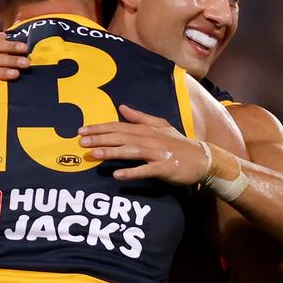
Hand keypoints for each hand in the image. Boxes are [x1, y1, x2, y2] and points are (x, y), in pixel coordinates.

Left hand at [78, 105, 207, 184]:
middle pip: (120, 137)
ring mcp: (157, 153)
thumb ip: (140, 117)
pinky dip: (131, 172)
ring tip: (94, 155)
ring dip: (111, 152)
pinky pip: (145, 170)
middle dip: (100, 139)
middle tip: (81, 143)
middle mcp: (149, 139)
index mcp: (146, 129)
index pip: (118, 126)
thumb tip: (121, 107)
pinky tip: (117, 175)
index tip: (82, 131)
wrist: (202, 159)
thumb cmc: (178, 143)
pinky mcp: (164, 168)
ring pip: (130, 151)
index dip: (99, 128)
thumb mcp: (160, 125)